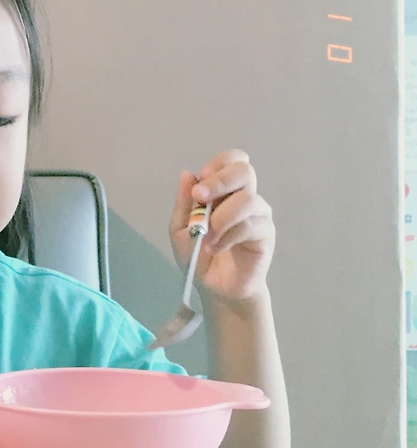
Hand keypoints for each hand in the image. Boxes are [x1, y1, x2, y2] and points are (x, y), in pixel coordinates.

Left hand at [170, 150, 274, 303]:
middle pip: (245, 171)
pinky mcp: (266, 234)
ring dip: (220, 217)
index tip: (199, 185)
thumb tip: (187, 173)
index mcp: (225, 191)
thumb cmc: (199, 255)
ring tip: (205, 237)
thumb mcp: (182, 228)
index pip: (233, 161)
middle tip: (200, 198)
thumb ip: (184, 203)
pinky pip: (250, 226)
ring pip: (247, 200)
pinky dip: (228, 236)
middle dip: (220, 180)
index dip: (218, 165)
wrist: (214, 286)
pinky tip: (214, 248)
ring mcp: (258, 215)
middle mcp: (245, 197)